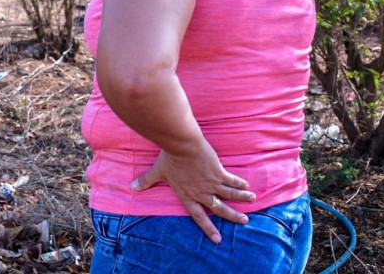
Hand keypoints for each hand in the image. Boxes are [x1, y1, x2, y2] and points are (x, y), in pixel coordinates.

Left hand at [131, 141, 255, 243]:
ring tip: (252, 200)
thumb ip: (146, 181)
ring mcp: (211, 182)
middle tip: (244, 221)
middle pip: (219, 208)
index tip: (218, 238)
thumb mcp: (157, 171)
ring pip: (230, 194)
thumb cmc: (168, 158)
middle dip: (232, 216)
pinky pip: (231, 180)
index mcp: (187, 195)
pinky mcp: (218, 171)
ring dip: (241, 198)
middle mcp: (201, 192)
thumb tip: (131, 187)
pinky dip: (240, 183)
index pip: (199, 216)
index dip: (208, 228)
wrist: (181, 144)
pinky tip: (247, 185)